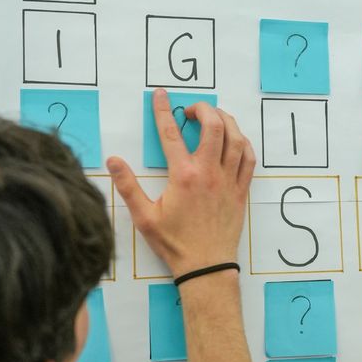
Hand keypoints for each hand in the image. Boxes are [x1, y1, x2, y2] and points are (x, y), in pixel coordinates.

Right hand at [107, 90, 255, 277]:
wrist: (206, 266)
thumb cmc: (174, 243)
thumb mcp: (144, 216)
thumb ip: (127, 186)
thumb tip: (113, 161)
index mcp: (183, 176)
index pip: (171, 133)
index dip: (164, 110)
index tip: (162, 95)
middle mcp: (209, 173)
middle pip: (214, 126)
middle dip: (204, 109)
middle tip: (193, 110)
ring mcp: (228, 181)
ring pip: (236, 138)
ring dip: (226, 121)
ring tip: (214, 117)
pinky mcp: (241, 190)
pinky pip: (249, 158)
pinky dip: (243, 143)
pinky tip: (235, 140)